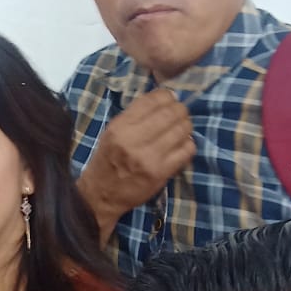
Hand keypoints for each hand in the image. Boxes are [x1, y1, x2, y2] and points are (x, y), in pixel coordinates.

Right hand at [77, 86, 193, 230]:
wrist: (102, 195)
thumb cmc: (108, 160)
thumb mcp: (113, 132)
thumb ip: (135, 115)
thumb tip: (167, 98)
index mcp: (120, 127)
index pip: (152, 100)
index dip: (167, 96)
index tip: (170, 100)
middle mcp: (133, 139)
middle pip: (171, 113)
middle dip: (180, 110)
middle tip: (180, 114)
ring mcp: (149, 157)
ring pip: (182, 130)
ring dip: (186, 126)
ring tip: (181, 129)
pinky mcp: (161, 172)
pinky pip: (186, 150)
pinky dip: (188, 144)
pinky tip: (181, 146)